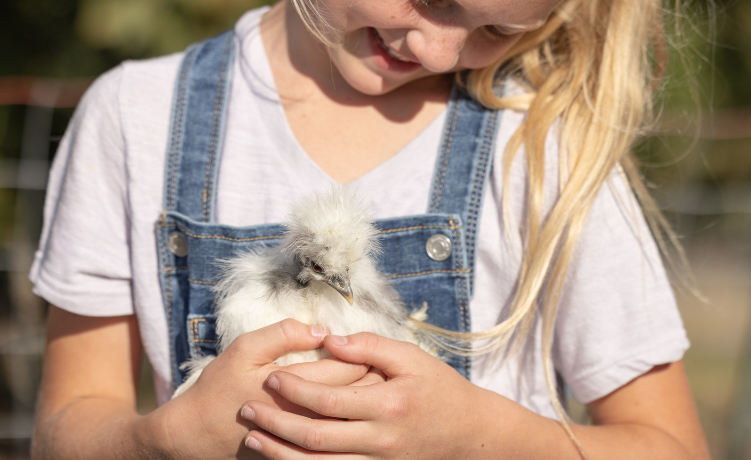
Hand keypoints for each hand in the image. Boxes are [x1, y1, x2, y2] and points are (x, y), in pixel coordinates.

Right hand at [139, 320, 371, 459]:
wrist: (197, 434)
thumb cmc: (220, 387)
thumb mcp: (244, 349)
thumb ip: (283, 334)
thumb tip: (321, 330)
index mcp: (295, 388)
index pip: (347, 370)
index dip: (364, 354)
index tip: (369, 343)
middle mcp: (306, 417)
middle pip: (356, 396)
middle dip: (372, 375)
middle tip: (380, 360)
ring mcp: (305, 438)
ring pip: (352, 419)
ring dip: (366, 399)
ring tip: (372, 381)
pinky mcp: (301, 451)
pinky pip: (337, 437)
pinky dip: (350, 421)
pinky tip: (353, 408)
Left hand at [239, 332, 491, 459]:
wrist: (468, 433)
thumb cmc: (439, 388)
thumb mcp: (412, 358)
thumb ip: (371, 347)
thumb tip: (331, 339)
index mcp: (387, 405)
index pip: (329, 399)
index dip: (295, 390)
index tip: (270, 379)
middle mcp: (379, 439)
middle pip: (316, 437)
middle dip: (276, 424)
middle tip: (246, 411)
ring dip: (281, 454)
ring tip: (253, 439)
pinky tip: (282, 459)